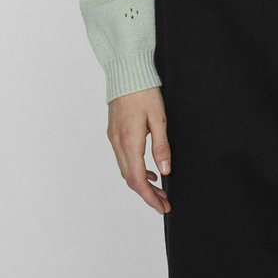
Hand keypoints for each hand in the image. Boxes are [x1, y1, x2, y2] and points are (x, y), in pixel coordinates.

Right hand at [106, 86, 171, 214]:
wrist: (126, 71)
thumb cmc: (144, 90)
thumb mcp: (159, 117)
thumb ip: (161, 145)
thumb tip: (164, 171)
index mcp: (129, 141)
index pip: (138, 179)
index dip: (150, 197)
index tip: (163, 206)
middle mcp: (118, 143)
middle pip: (130, 179)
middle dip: (147, 194)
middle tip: (164, 203)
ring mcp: (114, 138)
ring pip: (125, 170)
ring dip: (141, 183)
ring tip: (159, 190)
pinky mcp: (114, 133)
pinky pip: (123, 159)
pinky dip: (134, 169)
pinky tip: (148, 169)